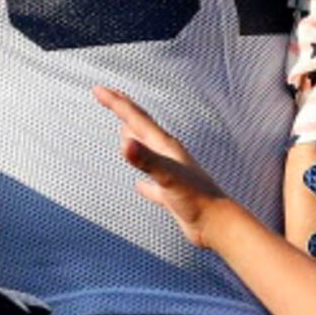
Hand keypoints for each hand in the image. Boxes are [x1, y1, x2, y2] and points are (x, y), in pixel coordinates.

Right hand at [96, 87, 232, 244]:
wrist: (218, 225)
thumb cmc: (197, 199)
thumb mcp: (168, 176)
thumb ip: (146, 160)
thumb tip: (123, 143)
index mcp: (166, 146)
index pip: (136, 118)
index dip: (116, 102)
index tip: (97, 89)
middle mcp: (168, 156)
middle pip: (142, 127)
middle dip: (124, 110)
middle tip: (108, 96)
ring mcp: (171, 175)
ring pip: (148, 151)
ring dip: (134, 139)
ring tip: (124, 131)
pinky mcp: (171, 195)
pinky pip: (153, 185)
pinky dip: (144, 182)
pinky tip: (140, 186)